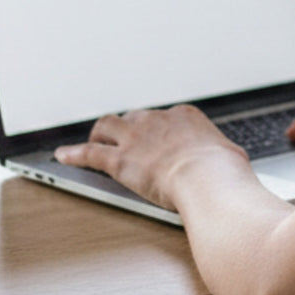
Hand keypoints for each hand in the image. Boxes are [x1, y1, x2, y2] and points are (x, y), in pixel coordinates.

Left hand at [55, 104, 247, 210]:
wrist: (207, 178)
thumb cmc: (223, 170)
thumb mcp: (230, 155)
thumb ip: (222, 154)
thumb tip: (228, 161)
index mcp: (185, 116)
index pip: (165, 118)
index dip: (157, 130)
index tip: (157, 140)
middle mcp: (157, 120)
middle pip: (134, 118)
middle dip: (128, 129)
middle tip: (124, 141)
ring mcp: (136, 138)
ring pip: (107, 127)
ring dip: (99, 135)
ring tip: (94, 142)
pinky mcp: (120, 159)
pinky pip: (90, 153)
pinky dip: (75, 154)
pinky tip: (64, 155)